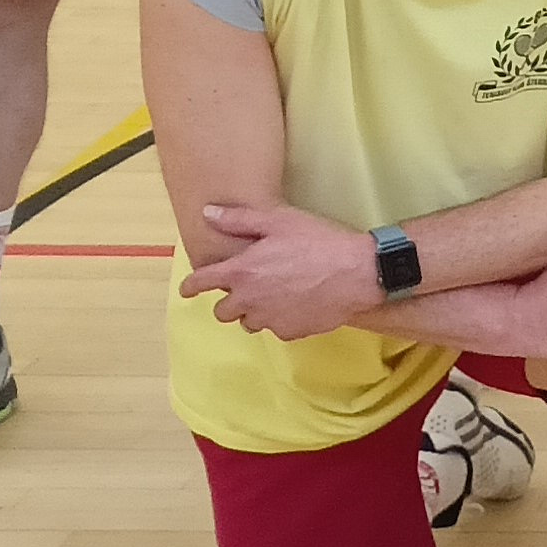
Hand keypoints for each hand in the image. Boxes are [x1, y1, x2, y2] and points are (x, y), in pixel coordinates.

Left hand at [183, 203, 383, 339]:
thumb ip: (239, 220)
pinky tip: (297, 304)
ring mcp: (269, 319)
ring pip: (248, 322)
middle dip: (230, 300)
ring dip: (254, 312)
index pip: (201, 282)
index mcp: (241, 271)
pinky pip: (275, 329)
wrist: (358, 273)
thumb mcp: (280, 220)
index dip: (191, 285)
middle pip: (223, 311)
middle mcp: (249, 299)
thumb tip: (207, 213)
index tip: (187, 289)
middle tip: (249, 287)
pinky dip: (280, 319)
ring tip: (275, 296)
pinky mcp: (289, 332)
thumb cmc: (319, 242)